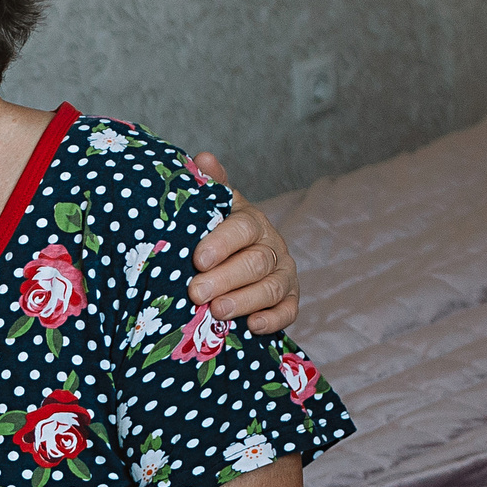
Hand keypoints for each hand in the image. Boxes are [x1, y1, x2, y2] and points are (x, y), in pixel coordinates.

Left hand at [187, 153, 299, 334]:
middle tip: (197, 293)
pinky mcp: (289, 299)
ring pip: (269, 288)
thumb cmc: (215, 232)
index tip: (198, 259)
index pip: (242, 228)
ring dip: (244, 301)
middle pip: (255, 262)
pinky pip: (288, 312)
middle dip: (225, 279)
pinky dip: (273, 320)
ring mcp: (283, 274)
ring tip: (218, 312)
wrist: (237, 255)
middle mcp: (272, 246)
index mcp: (250, 222)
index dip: (222, 243)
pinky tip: (253, 327)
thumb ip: (208, 186)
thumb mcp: (210, 208)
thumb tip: (202, 159)